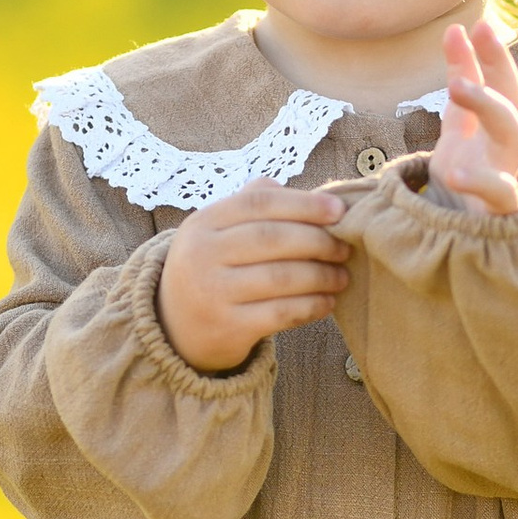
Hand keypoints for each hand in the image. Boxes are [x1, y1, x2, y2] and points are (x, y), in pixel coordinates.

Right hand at [156, 180, 348, 371]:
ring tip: (341, 276)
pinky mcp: (228, 327)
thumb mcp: (215, 232)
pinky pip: (281, 312)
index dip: (304, 203)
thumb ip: (250, 203)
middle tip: (344, 248)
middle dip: (319, 241)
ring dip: (321, 276)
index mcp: (203, 223)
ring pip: (281, 277)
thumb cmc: (210, 270)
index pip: (260, 203)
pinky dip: (311, 306)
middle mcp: (202, 255)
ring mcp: (213, 292)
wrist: (173, 329)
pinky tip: (327, 303)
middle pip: (273, 239)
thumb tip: (298, 189)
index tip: (339, 210)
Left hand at [430, 18, 517, 212]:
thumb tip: (456, 30)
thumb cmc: (467, 179)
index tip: (471, 24)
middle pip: (510, 101)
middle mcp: (504, 148)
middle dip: (498, 67)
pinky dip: (478, 182)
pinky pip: (498, 194)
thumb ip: (460, 83)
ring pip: (512, 136)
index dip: (488, 54)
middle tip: (480, 33)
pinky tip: (453, 172)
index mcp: (493, 128)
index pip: (498, 83)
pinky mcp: (498, 211)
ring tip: (457, 85)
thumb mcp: (457, 127)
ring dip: (488, 106)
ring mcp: (504, 177)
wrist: (467, 239)